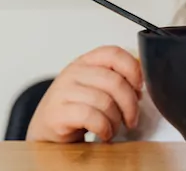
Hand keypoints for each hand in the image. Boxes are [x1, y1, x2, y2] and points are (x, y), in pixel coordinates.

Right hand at [26, 46, 143, 142]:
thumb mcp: (95, 86)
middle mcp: (73, 72)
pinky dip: (104, 128)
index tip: (139, 87)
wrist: (46, 127)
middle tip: (131, 118)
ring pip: (105, 101)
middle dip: (130, 104)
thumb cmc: (76, 106)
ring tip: (114, 128)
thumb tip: (140, 87)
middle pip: (115, 82)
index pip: (114, 53)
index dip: (132, 69)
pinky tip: (104, 133)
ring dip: (116, 120)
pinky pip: (91, 117)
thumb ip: (115, 80)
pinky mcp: (57, 112)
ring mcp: (62, 91)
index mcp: (86, 61)